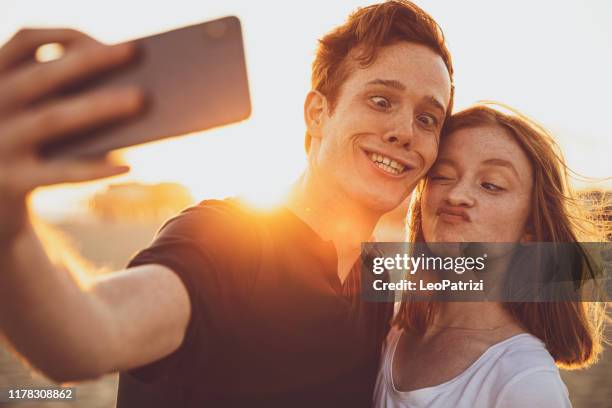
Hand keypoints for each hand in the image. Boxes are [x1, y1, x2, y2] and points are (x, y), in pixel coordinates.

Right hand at [0, 28, 143, 241]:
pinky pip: (59, 172)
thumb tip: (128, 88)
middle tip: (134, 51)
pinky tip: (127, 166)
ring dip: (98, 106)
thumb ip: (63, 93)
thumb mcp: (33, 108)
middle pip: (43, 76)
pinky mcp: (14, 178)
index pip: (24, 41)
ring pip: (53, 119)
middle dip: (89, 61)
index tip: (103, 36)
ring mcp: (0, 141)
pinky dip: (93, 169)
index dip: (64, 36)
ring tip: (141, 98)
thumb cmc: (30, 139)